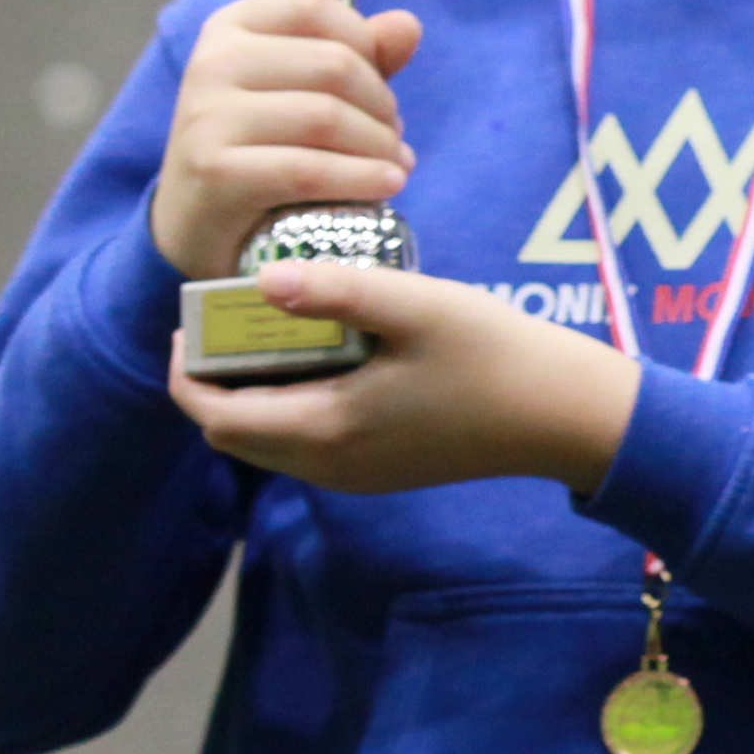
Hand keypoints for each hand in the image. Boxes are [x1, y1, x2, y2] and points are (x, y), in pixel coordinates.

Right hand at [149, 0, 420, 280]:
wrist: (200, 221)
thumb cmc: (265, 144)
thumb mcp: (308, 89)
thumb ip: (361, 53)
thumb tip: (408, 24)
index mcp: (230, 28)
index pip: (312, 5)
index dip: (363, 41)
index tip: (376, 81)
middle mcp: (211, 63)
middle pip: (333, 64)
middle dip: (381, 105)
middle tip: (392, 135)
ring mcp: (207, 117)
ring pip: (326, 117)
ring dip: (379, 146)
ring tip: (394, 165)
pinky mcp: (214, 172)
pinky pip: (309, 169)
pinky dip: (362, 178)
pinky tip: (388, 185)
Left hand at [171, 262, 640, 498]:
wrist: (564, 415)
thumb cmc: (496, 355)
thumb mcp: (419, 307)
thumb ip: (337, 291)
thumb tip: (262, 278)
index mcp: (325, 429)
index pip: (214, 415)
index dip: (189, 370)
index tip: (194, 320)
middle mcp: (328, 466)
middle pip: (231, 434)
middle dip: (212, 382)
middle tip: (226, 321)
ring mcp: (353, 476)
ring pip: (266, 443)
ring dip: (249, 395)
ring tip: (269, 333)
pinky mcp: (378, 472)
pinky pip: (304, 445)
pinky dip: (287, 407)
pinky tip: (322, 359)